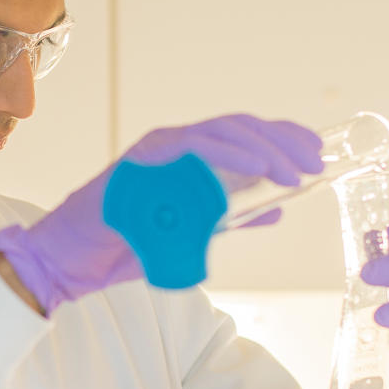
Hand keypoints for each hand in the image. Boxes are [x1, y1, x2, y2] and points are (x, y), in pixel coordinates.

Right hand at [0, 115, 322, 313]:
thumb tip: (276, 208)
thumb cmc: (123, 244)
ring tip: (294, 171)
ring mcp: (157, 150)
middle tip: (315, 164)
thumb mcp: (192, 232)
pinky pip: (193, 150)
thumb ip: (230, 216)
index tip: (316, 153)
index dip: (282, 139)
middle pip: (239, 128)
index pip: (243, 135)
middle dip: (282, 142)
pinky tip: (257, 168)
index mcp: (187, 157)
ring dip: (264, 149)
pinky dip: (229, 156)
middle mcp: (174, 145)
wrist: (72, 260)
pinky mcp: (142, 161)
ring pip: (221, 133)